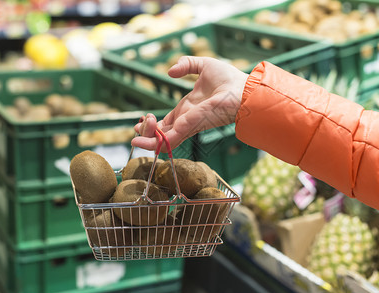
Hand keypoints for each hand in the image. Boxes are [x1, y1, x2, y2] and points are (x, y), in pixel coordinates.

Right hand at [131, 56, 248, 150]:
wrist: (244, 89)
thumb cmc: (229, 79)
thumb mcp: (203, 65)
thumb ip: (186, 64)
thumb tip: (170, 71)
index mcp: (188, 109)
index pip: (166, 123)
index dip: (152, 125)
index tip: (142, 121)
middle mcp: (187, 120)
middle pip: (161, 134)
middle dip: (147, 135)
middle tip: (137, 129)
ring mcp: (189, 125)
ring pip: (163, 141)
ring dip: (147, 141)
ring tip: (135, 139)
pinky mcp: (191, 126)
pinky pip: (170, 139)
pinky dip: (155, 142)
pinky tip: (140, 142)